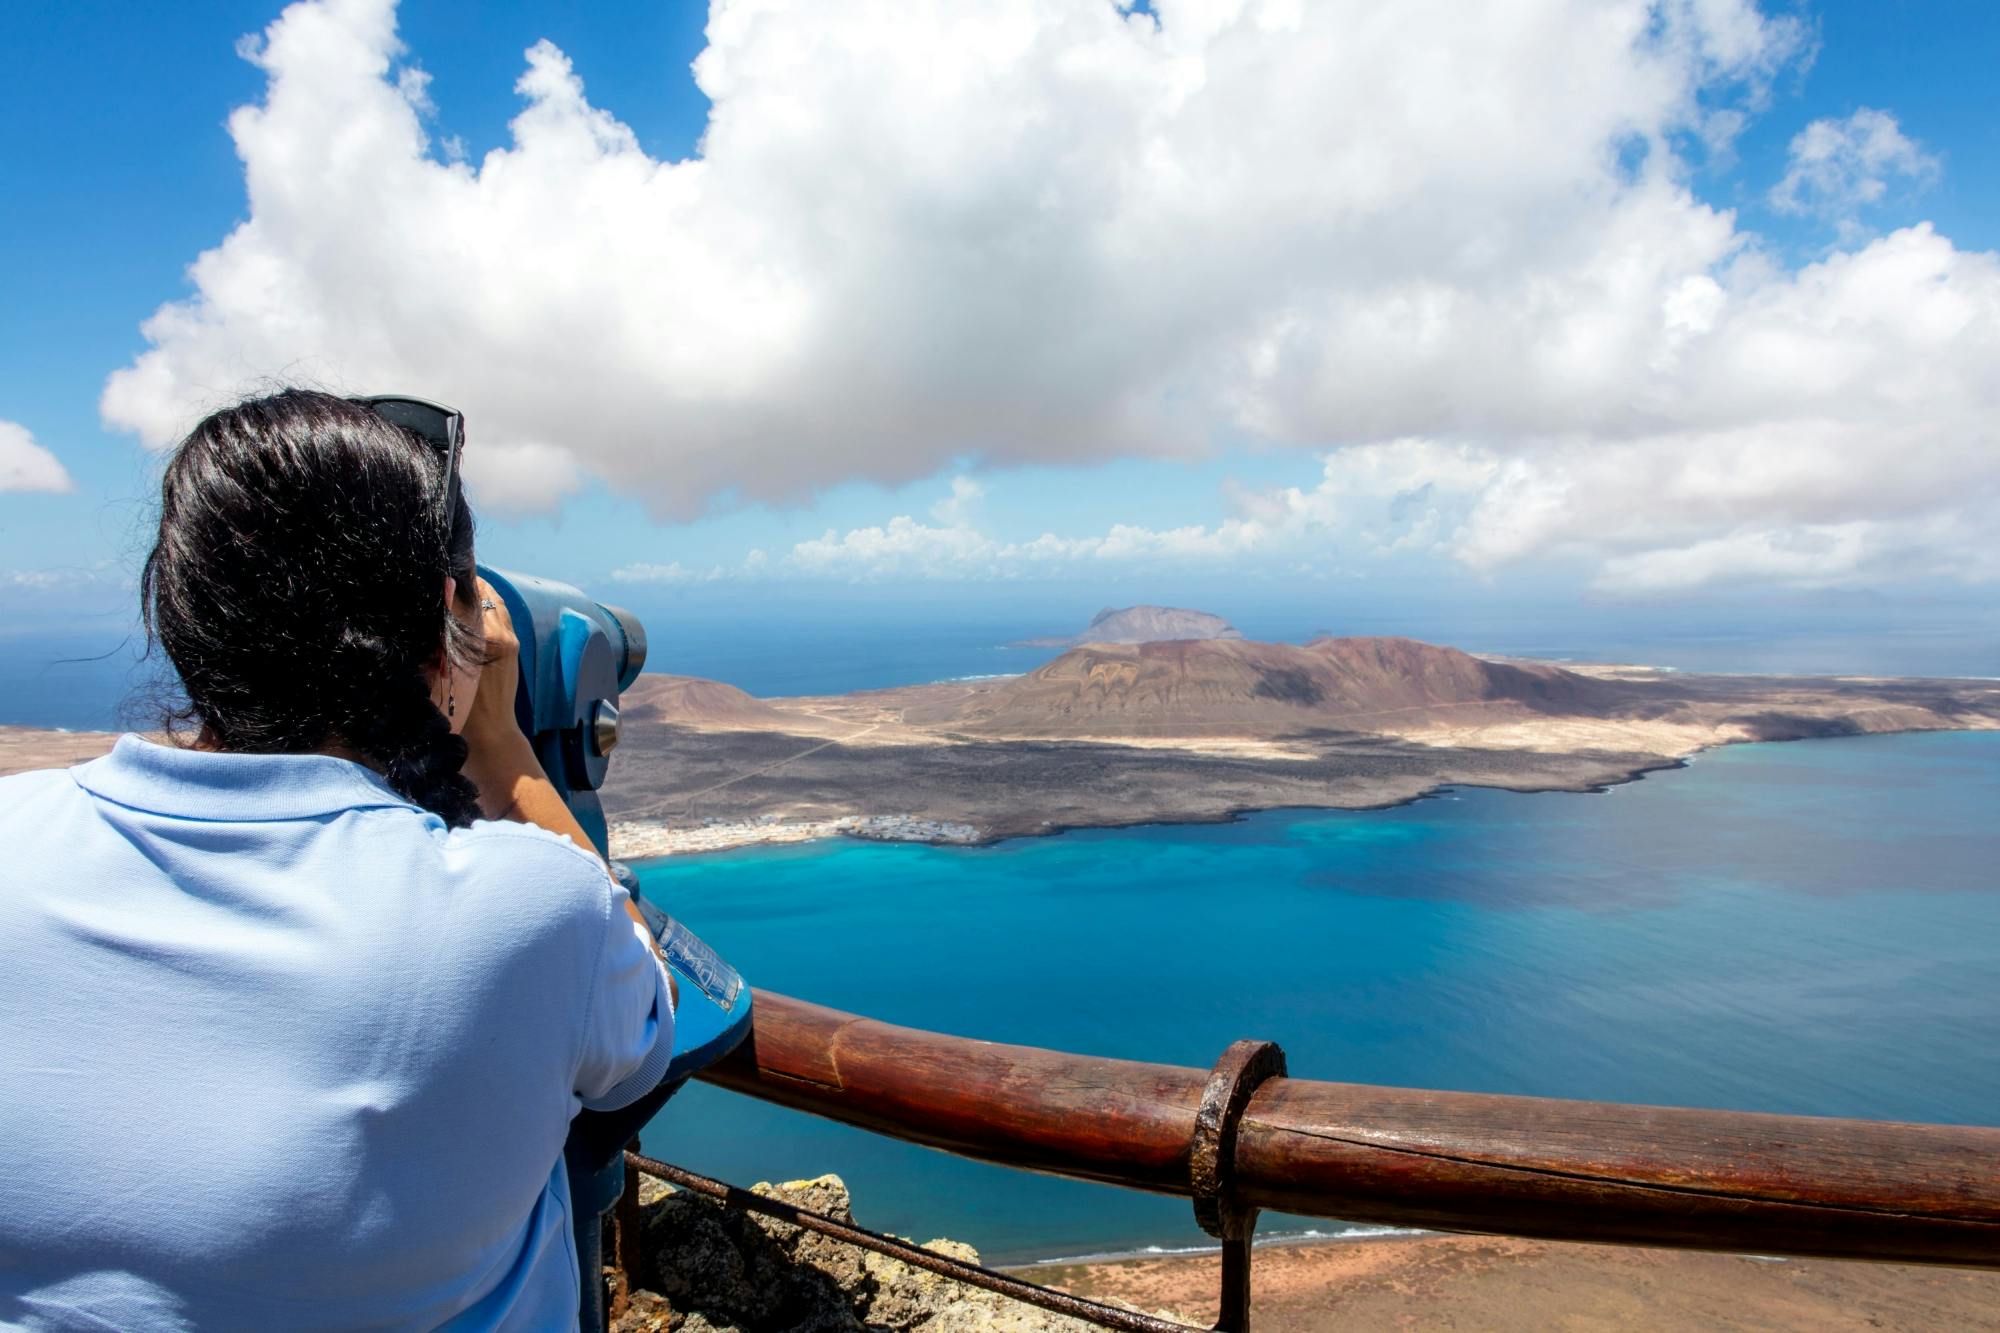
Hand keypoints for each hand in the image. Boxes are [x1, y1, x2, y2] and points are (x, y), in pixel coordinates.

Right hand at [460, 577, 534, 771]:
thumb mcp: (442, 670)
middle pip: (485, 595)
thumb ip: (441, 635)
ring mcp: (510, 641)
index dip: (456, 580)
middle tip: (447, 573)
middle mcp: (501, 635)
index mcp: (485, 639)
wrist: (491, 734)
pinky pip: (500, 617)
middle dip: (468, 583)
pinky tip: (471, 605)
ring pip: (495, 604)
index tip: (441, 568)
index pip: (471, 596)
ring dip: (479, 593)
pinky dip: (488, 606)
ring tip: (459, 584)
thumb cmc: (461, 710)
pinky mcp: (513, 648)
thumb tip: (439, 598)